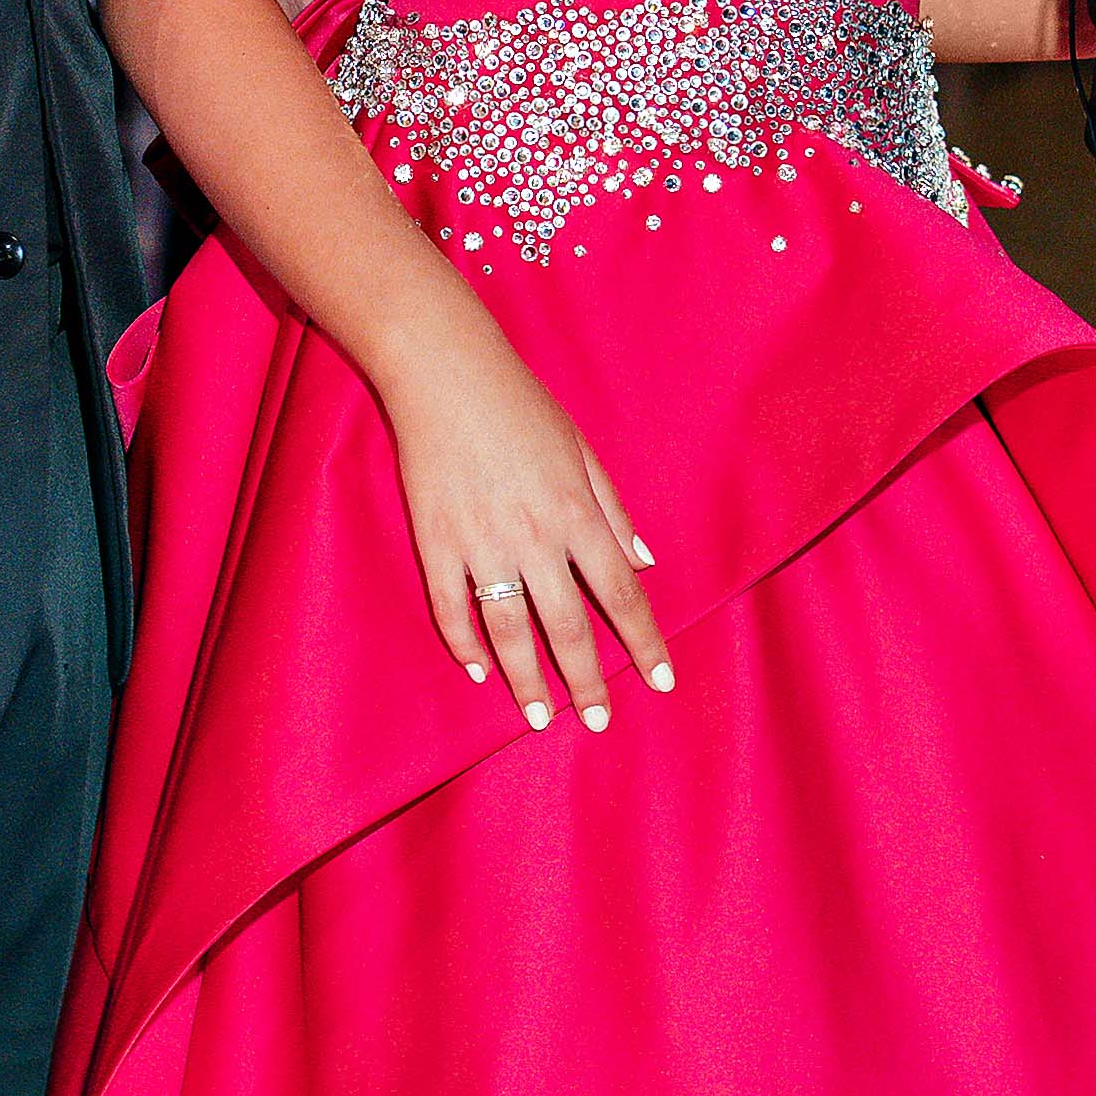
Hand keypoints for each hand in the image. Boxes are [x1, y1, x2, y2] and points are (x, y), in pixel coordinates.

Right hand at [377, 322, 676, 733]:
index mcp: (577, 513)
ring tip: (538, 717)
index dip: (643, 642)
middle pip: (568, 626)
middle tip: (597, 723)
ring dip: (527, 679)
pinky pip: (451, 607)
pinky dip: (465, 644)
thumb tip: (643, 562)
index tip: (660, 681)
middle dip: (586, 681)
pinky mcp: (435, 541)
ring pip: (509, 630)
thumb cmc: (520, 405)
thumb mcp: (581, 448)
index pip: (621, 594)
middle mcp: (534, 537)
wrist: (444, 372)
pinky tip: (480, 671)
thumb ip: (612, 508)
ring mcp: (481, 543)